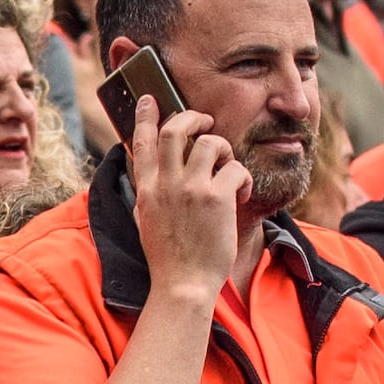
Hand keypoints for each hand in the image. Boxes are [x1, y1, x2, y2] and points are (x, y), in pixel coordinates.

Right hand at [126, 105, 252, 299]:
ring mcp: (191, 189)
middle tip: (205, 121)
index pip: (142, 142)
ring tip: (226, 166)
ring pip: (209, 142)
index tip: (151, 98)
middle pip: (174, 129)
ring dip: (223, 148)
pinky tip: (240, 195)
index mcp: (146, 189)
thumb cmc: (168, 259)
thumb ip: (148, 194)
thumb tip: (150, 174)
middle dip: (192, 117)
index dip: (146, 115)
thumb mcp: (146, 221)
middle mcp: (165, 184)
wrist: (183, 285)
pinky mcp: (216, 198)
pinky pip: (235, 168)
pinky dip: (242, 178)